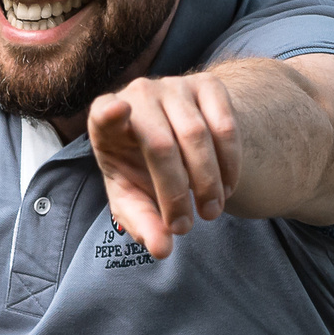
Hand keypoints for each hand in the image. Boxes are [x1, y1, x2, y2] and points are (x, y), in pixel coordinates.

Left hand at [87, 71, 240, 258]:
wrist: (176, 137)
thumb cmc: (141, 171)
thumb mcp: (134, 198)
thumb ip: (142, 222)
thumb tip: (162, 249)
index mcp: (105, 122)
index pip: (103, 114)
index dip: (110, 113)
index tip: (117, 111)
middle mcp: (138, 95)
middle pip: (159, 144)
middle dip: (175, 192)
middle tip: (185, 227)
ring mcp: (174, 86)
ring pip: (197, 136)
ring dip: (208, 182)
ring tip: (211, 213)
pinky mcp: (208, 85)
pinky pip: (225, 126)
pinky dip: (230, 163)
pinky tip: (227, 187)